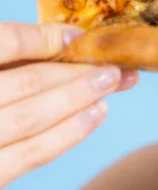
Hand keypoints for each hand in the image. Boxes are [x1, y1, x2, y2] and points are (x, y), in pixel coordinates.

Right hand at [0, 22, 138, 189]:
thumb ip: (6, 55)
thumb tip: (62, 40)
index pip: (3, 42)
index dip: (42, 37)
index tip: (76, 36)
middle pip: (26, 81)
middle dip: (76, 70)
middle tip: (114, 62)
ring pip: (33, 117)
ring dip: (80, 98)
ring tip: (112, 82)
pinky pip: (31, 154)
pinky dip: (69, 133)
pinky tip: (96, 115)